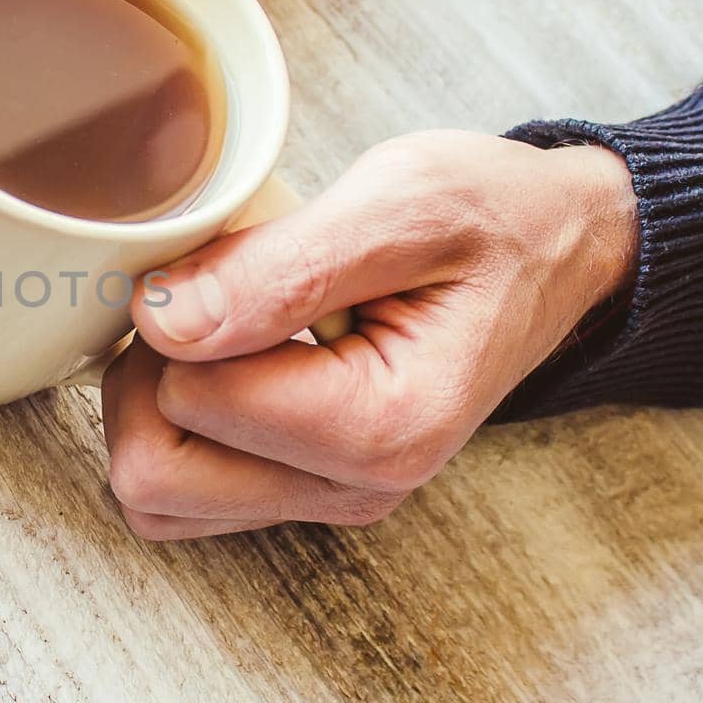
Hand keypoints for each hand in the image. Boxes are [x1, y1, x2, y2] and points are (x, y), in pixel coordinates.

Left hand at [101, 132, 639, 539]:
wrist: (555, 251)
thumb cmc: (492, 219)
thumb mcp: (400, 202)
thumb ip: (278, 268)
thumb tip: (163, 320)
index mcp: (380, 427)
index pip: (187, 399)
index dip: (177, 320)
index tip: (228, 266)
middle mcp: (356, 488)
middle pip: (153, 474)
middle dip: (147, 378)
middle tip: (205, 302)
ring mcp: (330, 500)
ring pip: (157, 498)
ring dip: (153, 412)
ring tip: (219, 334)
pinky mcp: (307, 492)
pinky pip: (186, 498)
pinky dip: (176, 436)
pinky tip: (221, 367)